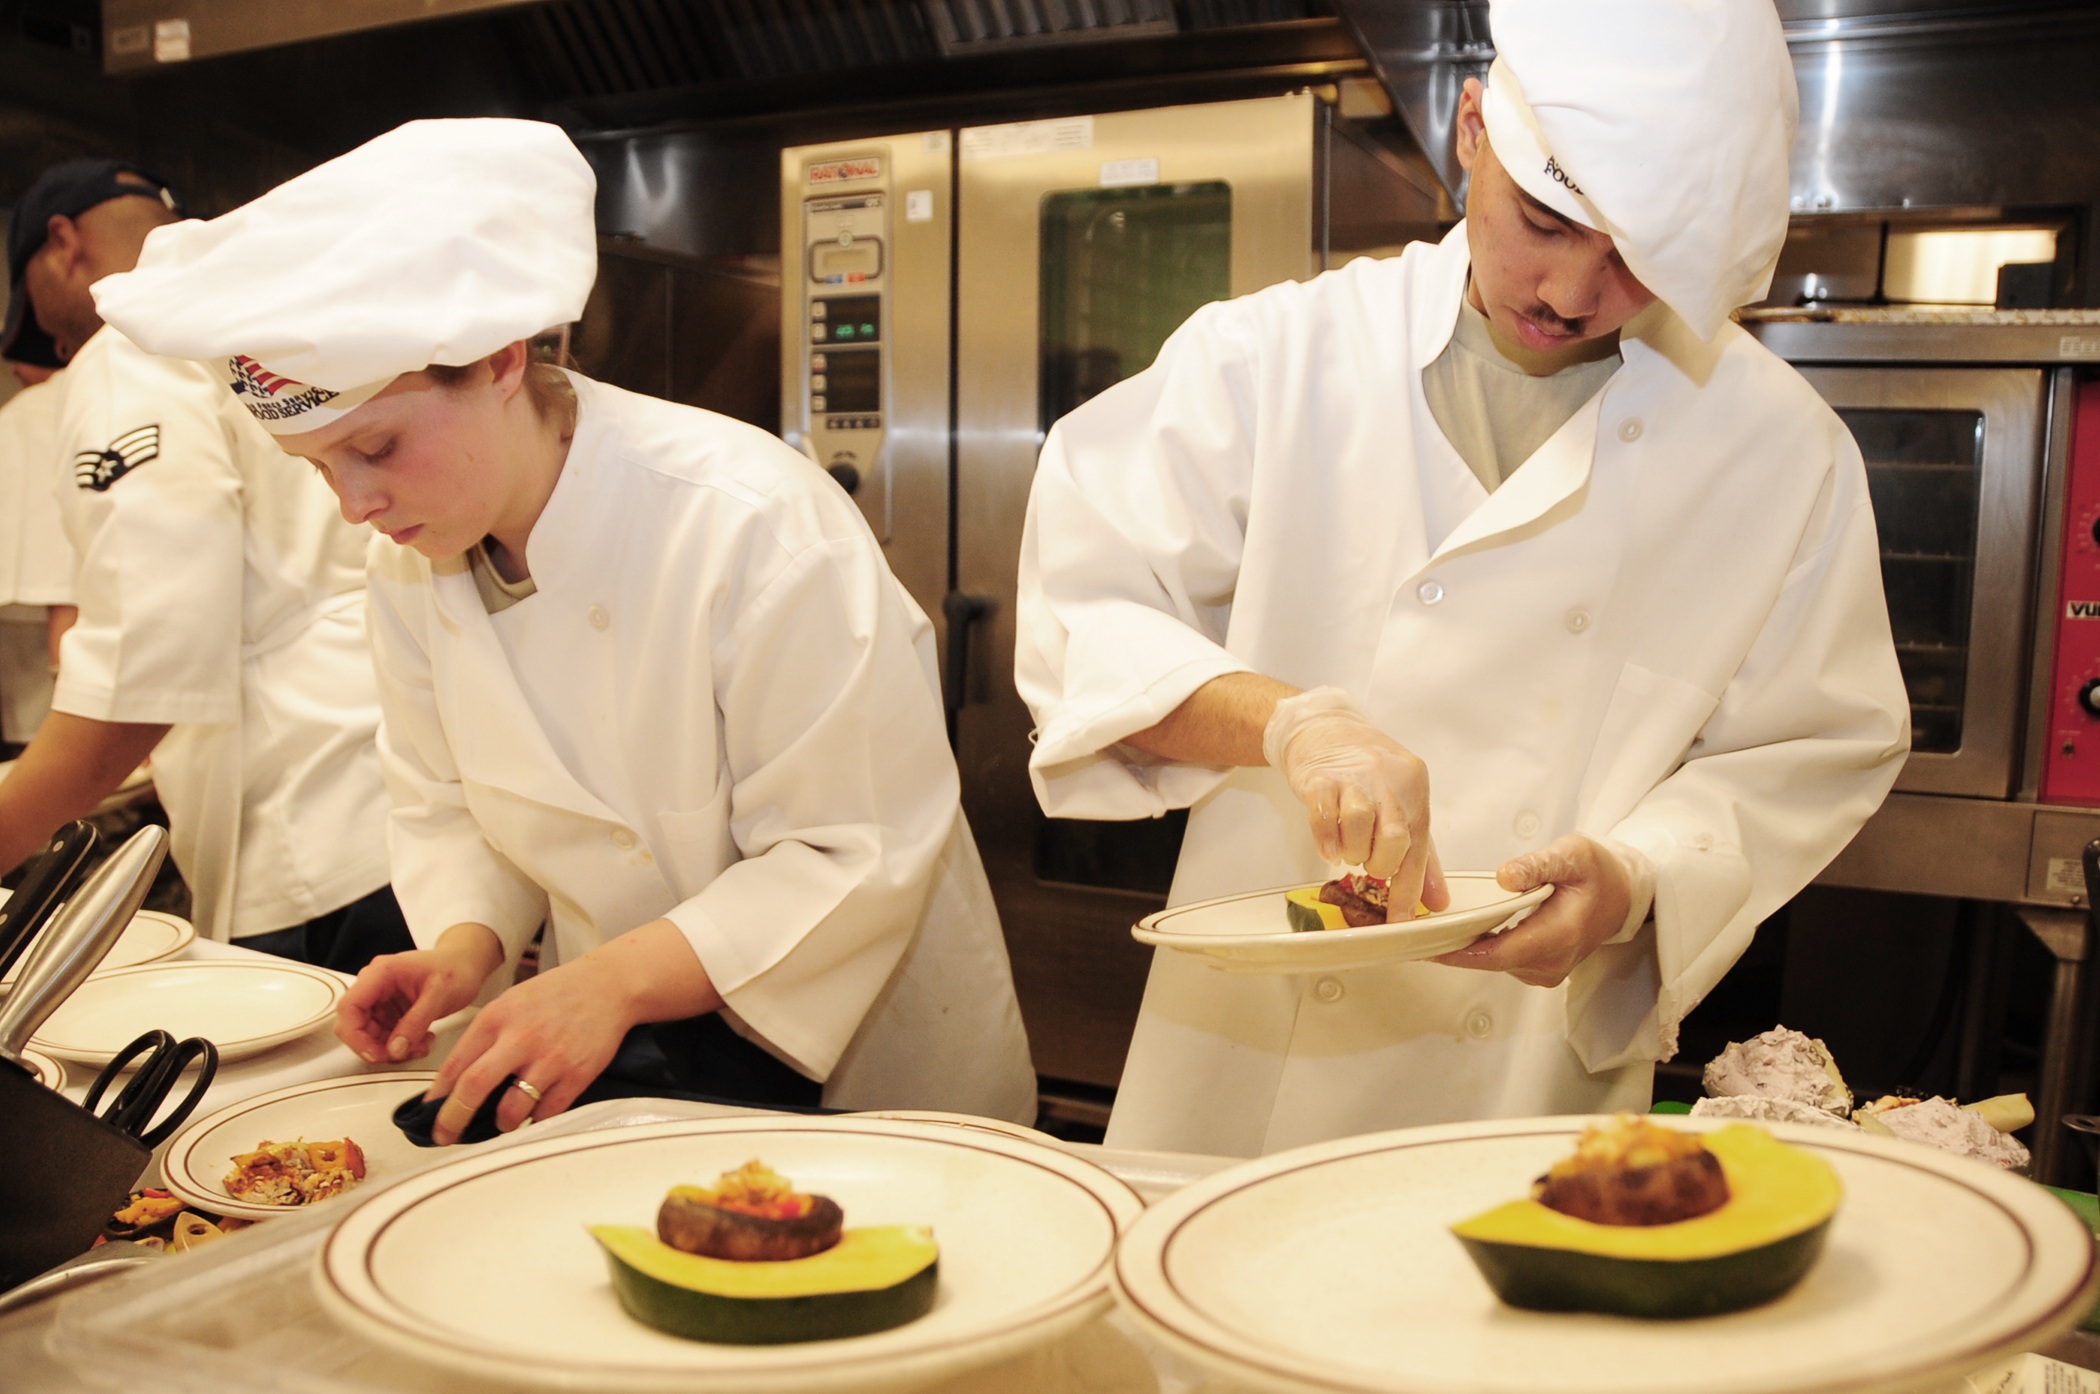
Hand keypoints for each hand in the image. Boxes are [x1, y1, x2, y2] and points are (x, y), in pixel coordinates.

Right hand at [335, 925, 498, 1064]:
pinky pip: (384, 1034)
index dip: (355, 1035)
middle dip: (376, 1045)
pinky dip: (400, 1044)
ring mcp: (382, 997)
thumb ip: (416, 1022)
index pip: (350, 1007)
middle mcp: (376, 984)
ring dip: (391, 1047)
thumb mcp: (440, 995)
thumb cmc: (456, 968)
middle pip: (355, 1024)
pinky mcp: (391, 1009)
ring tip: (419, 1046)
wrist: (468, 963)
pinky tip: (421, 1041)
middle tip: (401, 1054)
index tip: (374, 1054)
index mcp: (381, 973)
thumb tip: (395, 1049)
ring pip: (369, 1033)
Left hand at [421, 955, 635, 1142]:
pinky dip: (536, 1119)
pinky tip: (535, 1111)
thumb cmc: (556, 995)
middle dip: (452, 1120)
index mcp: (497, 1018)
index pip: (454, 1065)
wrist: (608, 985)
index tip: (431, 1112)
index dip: (437, 1097)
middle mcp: (520, 1038)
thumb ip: (484, 1036)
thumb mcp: (510, 1003)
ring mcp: (550, 1058)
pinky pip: (546, 1113)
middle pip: (473, 1088)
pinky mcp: (577, 1074)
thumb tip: (456, 1078)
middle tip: (446, 1135)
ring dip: (501, 1124)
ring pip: (511, 1110)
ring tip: (503, 1120)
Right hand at [1266, 689, 1448, 916]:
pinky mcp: (1320, 777)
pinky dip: (1327, 840)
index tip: (1401, 923)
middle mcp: (1389, 779)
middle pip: (1394, 838)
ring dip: (1352, 852)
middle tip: (1367, 862)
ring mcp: (1353, 776)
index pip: (1419, 847)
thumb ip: (1420, 854)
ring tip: (1347, 850)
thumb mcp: (1401, 804)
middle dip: (1379, 864)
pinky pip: (1324, 816)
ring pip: (1360, 826)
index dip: (1409, 891)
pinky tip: (1329, 847)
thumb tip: (1438, 902)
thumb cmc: (1366, 771)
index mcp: (1415, 787)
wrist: (1324, 727)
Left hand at [1433, 834, 1634, 987]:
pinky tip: (1460, 931)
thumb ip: (1538, 864)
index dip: (1463, 953)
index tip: (1431, 945)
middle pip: (1492, 961)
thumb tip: (1505, 877)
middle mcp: (1554, 960)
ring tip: (1431, 928)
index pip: (1503, 953)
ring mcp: (1548, 969)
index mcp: (1562, 933)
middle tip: (1414, 934)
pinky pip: (1502, 962)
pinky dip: (1480, 949)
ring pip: (1495, 964)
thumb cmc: (1598, 872)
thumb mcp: (1572, 854)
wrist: (1622, 893)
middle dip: (1453, 949)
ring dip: (1465, 949)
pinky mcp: (1540, 969)